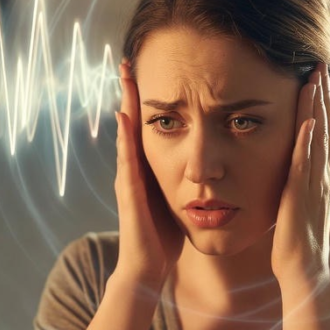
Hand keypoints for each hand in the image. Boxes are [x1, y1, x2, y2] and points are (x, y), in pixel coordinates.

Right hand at [114, 59, 183, 287]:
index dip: (148, 101)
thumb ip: (184, 182)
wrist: (148, 268)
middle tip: (128, 61)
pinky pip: (126, 160)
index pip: (149, 128)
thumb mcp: (177, 202)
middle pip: (131, 123)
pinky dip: (125, 137)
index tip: (149, 72)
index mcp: (148, 169)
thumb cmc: (164, 239)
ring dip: (124, 104)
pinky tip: (124, 116)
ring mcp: (129, 179)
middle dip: (130, 92)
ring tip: (124, 76)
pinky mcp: (129, 192)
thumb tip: (205, 168)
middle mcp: (134, 169)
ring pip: (126, 134)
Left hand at [271, 63, 329, 291]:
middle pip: (325, 126)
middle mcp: (324, 175)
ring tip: (314, 79)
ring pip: (317, 138)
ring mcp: (315, 185)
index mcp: (322, 175)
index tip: (320, 77)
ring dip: (316, 108)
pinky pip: (304, 164)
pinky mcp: (300, 196)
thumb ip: (299, 180)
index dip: (324, 103)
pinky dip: (307, 141)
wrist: (304, 270)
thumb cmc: (297, 239)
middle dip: (323, 94)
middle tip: (320, 64)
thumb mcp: (298, 202)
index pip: (325, 131)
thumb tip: (294, 163)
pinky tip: (307, 120)